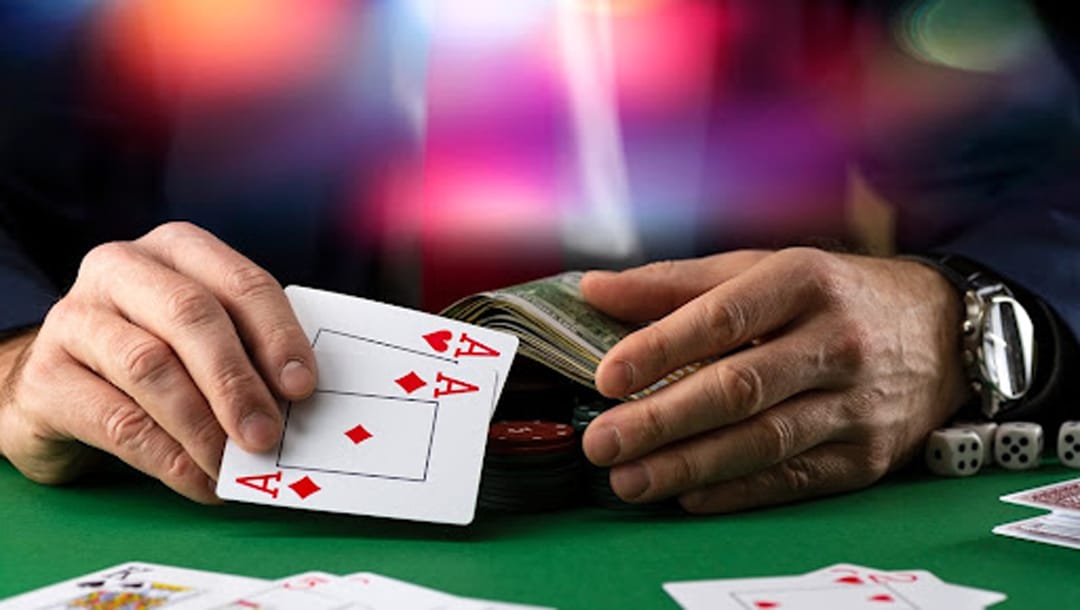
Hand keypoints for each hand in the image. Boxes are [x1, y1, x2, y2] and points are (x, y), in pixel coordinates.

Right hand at [0, 222, 316, 501]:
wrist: (63, 385)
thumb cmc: (160, 356)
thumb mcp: (206, 338)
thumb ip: (251, 353)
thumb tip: (299, 403)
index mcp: (178, 249)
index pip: (240, 283)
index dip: (277, 335)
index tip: (302, 387)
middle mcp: (121, 269)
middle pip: (190, 315)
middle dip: (236, 380)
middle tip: (265, 435)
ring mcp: (74, 318)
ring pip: (150, 367)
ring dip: (202, 426)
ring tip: (234, 467)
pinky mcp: (45, 377)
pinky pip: (117, 420)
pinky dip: (169, 458)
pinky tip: (199, 482)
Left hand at [579, 247, 970, 512]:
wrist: (939, 332)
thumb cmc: (831, 295)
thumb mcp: (762, 270)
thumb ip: (676, 283)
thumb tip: (596, 290)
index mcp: (802, 282)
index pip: (723, 318)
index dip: (661, 348)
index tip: (607, 375)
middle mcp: (835, 341)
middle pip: (740, 387)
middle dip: (663, 420)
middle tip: (603, 442)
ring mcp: (855, 403)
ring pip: (764, 441)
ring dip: (689, 465)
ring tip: (629, 480)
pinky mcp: (866, 456)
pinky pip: (794, 479)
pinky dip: (737, 491)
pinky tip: (687, 496)